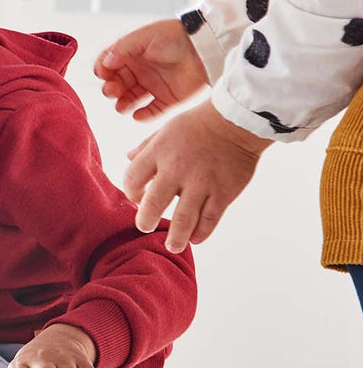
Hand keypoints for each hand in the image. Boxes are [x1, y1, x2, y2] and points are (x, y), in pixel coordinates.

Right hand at [95, 19, 209, 120]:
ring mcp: (154, 86)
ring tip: (122, 107)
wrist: (205, 47)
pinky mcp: (168, 99)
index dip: (103, 70)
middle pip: (117, 84)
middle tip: (113, 91)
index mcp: (132, 54)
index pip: (109, 64)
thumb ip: (122, 48)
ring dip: (122, 105)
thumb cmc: (175, 36)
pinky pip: (151, 112)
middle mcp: (141, 71)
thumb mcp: (145, 36)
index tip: (103, 74)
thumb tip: (106, 64)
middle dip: (110, 90)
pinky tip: (138, 115)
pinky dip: (143, 116)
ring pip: (130, 100)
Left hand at [124, 101, 270, 252]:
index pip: (132, 178)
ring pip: (183, 219)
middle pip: (153, 204)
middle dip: (145, 221)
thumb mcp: (166, 129)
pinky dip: (201, 232)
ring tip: (171, 246)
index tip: (137, 198)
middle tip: (145, 227)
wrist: (239, 121)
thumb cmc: (198, 124)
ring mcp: (202, 183)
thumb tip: (127, 157)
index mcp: (159, 152)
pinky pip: (209, 219)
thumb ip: (146, 146)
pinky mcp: (224, 192)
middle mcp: (177, 169)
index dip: (131, 192)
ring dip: (175, 237)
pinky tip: (195, 238)